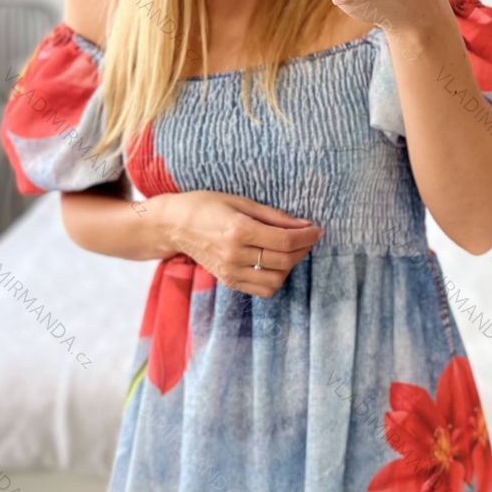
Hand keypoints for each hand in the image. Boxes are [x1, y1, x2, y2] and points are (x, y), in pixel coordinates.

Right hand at [168, 191, 321, 297]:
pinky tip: (275, 263)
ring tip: (291, 251)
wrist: (174, 225)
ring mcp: (231, 272)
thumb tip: (303, 225)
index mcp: (239, 230)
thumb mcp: (241, 201)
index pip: (284, 241)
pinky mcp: (228, 281)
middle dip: (302, 249)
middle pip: (283, 260)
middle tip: (307, 237)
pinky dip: (275, 278)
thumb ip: (274, 216)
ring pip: (276, 280)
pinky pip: (262, 289)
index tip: (317, 229)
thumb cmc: (206, 205)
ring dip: (290, 266)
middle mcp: (235, 255)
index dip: (306, 236)